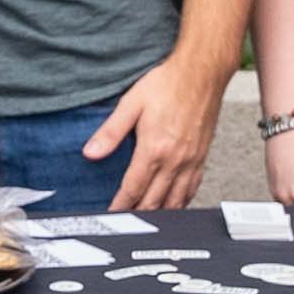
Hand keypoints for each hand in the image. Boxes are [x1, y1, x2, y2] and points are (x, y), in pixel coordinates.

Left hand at [80, 52, 233, 212]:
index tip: (113, 214)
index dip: (121, 205)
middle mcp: (175, 159)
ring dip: (161, 214)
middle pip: (155, 200)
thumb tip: (91, 153)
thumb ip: (110, 132)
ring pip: (176, 200)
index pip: (133, 188)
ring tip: (147, 220)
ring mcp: (191, 160)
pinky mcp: (202, 156)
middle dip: (138, 214)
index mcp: (154, 149)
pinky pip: (193, 188)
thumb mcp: (131, 103)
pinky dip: (182, 202)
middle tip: (126, 221)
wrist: (202, 72)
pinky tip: (174, 204)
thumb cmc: (168, 83)